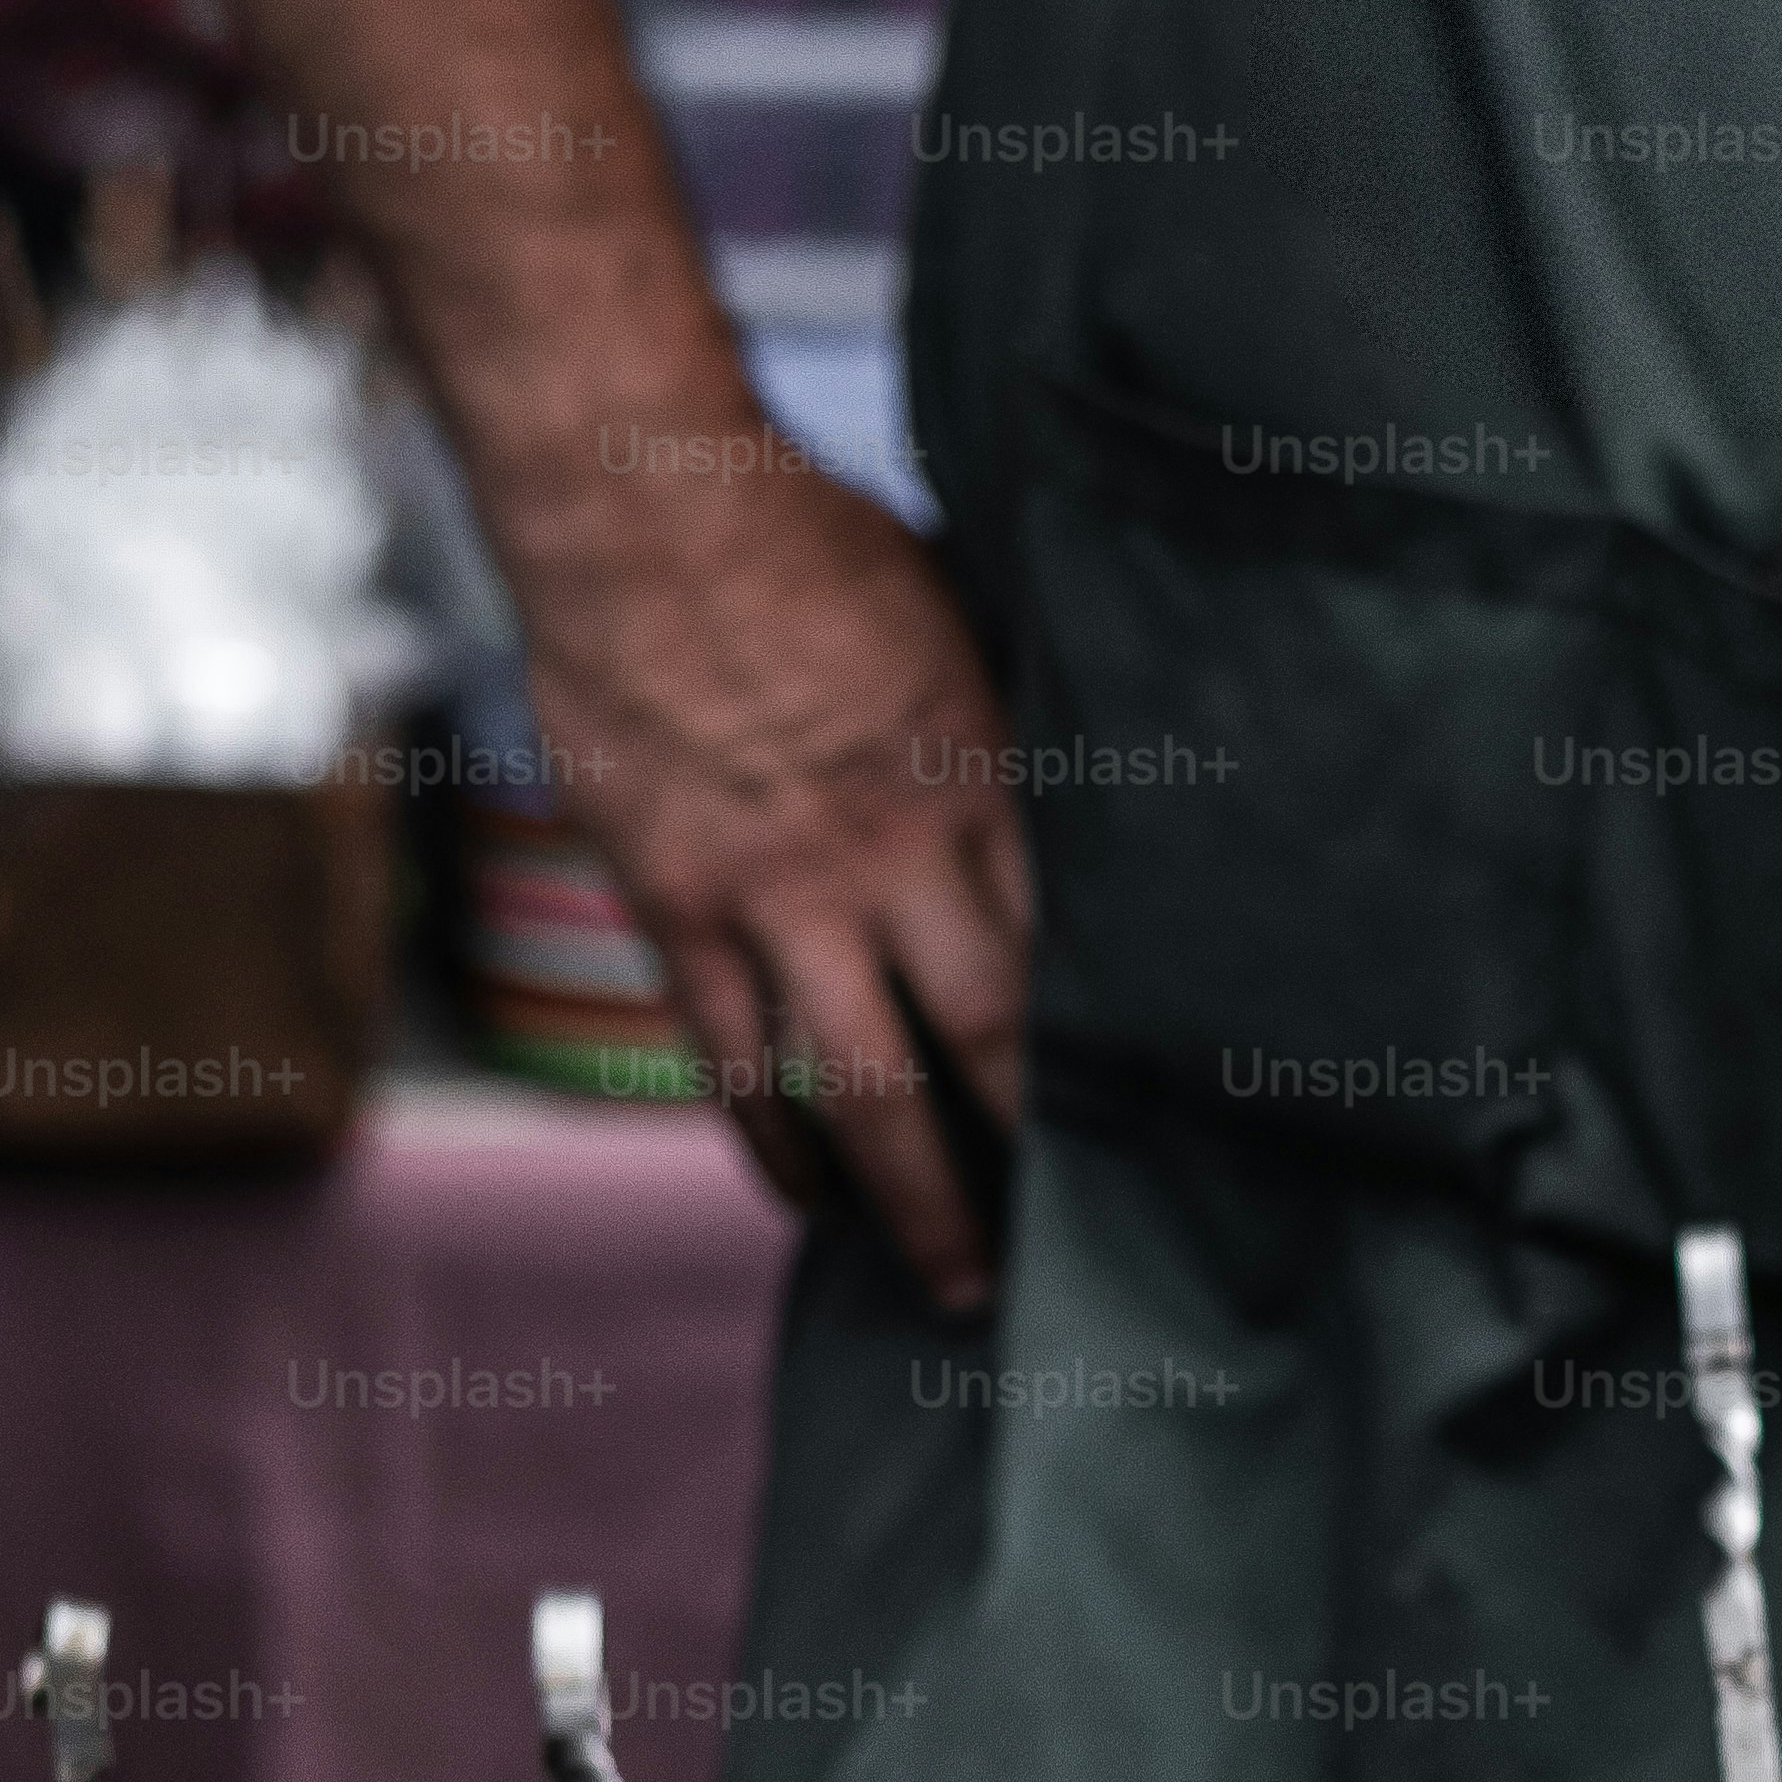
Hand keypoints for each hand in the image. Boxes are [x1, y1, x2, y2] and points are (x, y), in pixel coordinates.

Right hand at [528, 451, 1032, 1309]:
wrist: (640, 504)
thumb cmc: (803, 535)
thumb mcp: (949, 615)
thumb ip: (990, 719)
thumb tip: (1039, 781)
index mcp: (979, 776)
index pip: (1063, 949)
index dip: (1101, 1048)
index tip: (1141, 1120)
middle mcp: (891, 853)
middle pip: (984, 1037)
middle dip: (1030, 1152)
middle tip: (1069, 1247)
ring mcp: (779, 892)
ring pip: (861, 1085)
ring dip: (914, 1197)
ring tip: (955, 1277)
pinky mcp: (678, 904)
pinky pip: (732, 1058)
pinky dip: (773, 1141)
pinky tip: (807, 1194)